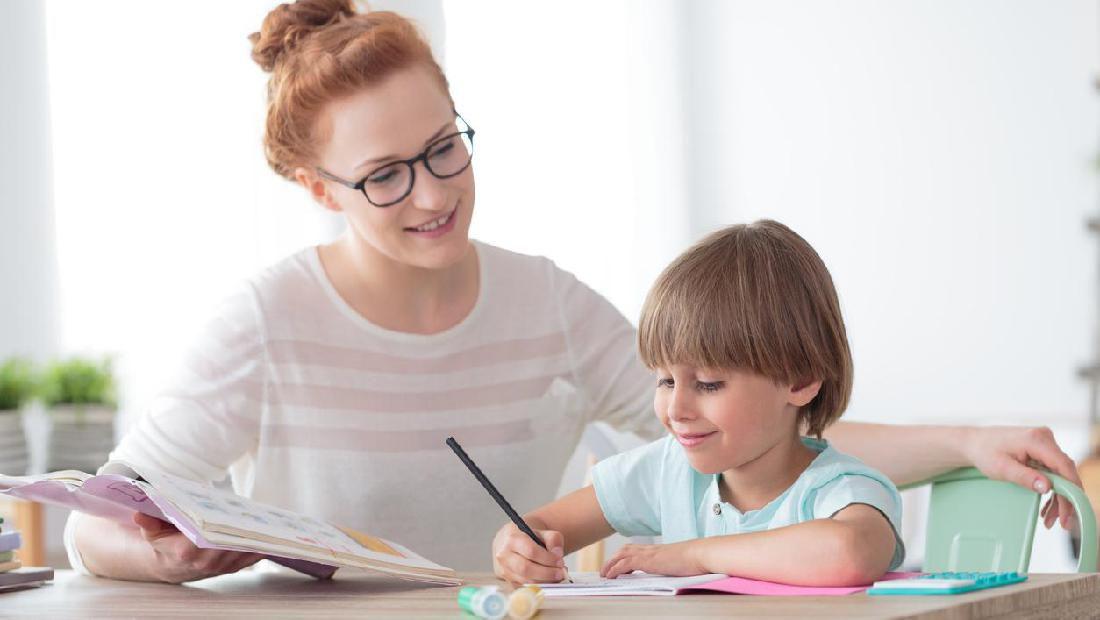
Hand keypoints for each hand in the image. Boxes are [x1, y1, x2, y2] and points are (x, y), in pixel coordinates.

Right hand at [133, 513, 262, 582]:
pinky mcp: (232, 568)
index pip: (205, 539)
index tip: (232, 518)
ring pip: (242, 551)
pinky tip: (272, 535)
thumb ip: (148, 522)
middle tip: (256, 517)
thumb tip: (139, 513)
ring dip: (255, 538)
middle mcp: (205, 562)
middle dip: (242, 531)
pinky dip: (261, 547)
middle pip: (229, 544)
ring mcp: (220, 567)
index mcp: (186, 551)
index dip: (219, 529)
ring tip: (267, 523)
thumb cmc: (165, 543)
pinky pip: (250, 558)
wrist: (172, 566)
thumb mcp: (153, 531)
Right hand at [492, 523, 566, 585]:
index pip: (531, 551)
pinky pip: (524, 588)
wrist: (510, 541)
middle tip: (560, 573)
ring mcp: (504, 570)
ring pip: (525, 581)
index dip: (548, 559)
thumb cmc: (527, 536)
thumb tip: (558, 554)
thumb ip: (553, 539)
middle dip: (547, 573)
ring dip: (544, 582)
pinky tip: (548, 581)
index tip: (560, 561)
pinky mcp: (507, 581)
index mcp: (512, 538)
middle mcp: (504, 555)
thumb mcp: (542, 531)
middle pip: (526, 569)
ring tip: (556, 577)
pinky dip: (538, 587)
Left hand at [601, 541, 704, 579]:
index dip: (624, 555)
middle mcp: (650, 549)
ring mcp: (648, 554)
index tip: (617, 564)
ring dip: (610, 564)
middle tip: (605, 570)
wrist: (700, 554)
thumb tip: (672, 569)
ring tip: (604, 574)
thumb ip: (671, 564)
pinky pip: (625, 564)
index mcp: (657, 550)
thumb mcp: (679, 562)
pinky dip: (615, 569)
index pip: (635, 549)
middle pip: (625, 550)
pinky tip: (610, 576)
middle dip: (613, 559)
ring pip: (621, 555)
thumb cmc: (696, 559)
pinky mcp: (648, 561)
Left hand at [962, 425, 1081, 530]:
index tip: (1070, 511)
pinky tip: (1046, 506)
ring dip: (1059, 497)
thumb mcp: (1001, 468)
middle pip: (1065, 472)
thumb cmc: (983, 452)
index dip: (1071, 490)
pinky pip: (1054, 471)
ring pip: (1061, 474)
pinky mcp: (1042, 450)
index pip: (1064, 466)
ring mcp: (1045, 443)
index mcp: (1036, 439)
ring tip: (1049, 519)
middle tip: (1061, 522)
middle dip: (1065, 499)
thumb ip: (1025, 477)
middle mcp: (1045, 438)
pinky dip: (1052, 489)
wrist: (974, 443)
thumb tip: (1047, 487)